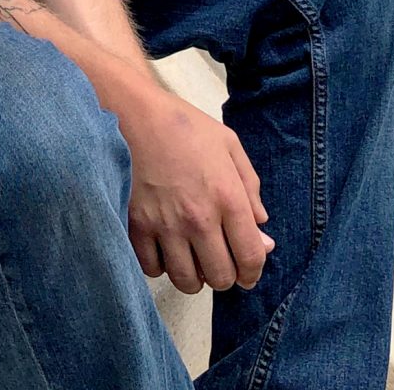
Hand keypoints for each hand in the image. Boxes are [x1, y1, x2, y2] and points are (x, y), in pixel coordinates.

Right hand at [114, 78, 272, 294]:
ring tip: (191, 260)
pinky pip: (151, 268)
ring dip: (193, 276)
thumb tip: (262, 231)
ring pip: (186, 280)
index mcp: (227, 198)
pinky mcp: (135, 225)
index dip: (253, 273)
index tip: (247, 274)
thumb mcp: (229, 145)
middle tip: (218, 262)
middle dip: (225, 276)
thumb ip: (250, 189)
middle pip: (220, 277)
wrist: (132, 112)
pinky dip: (160, 266)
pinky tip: (163, 251)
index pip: (250, 258)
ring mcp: (164, 225)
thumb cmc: (183, 125)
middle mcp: (198, 219)